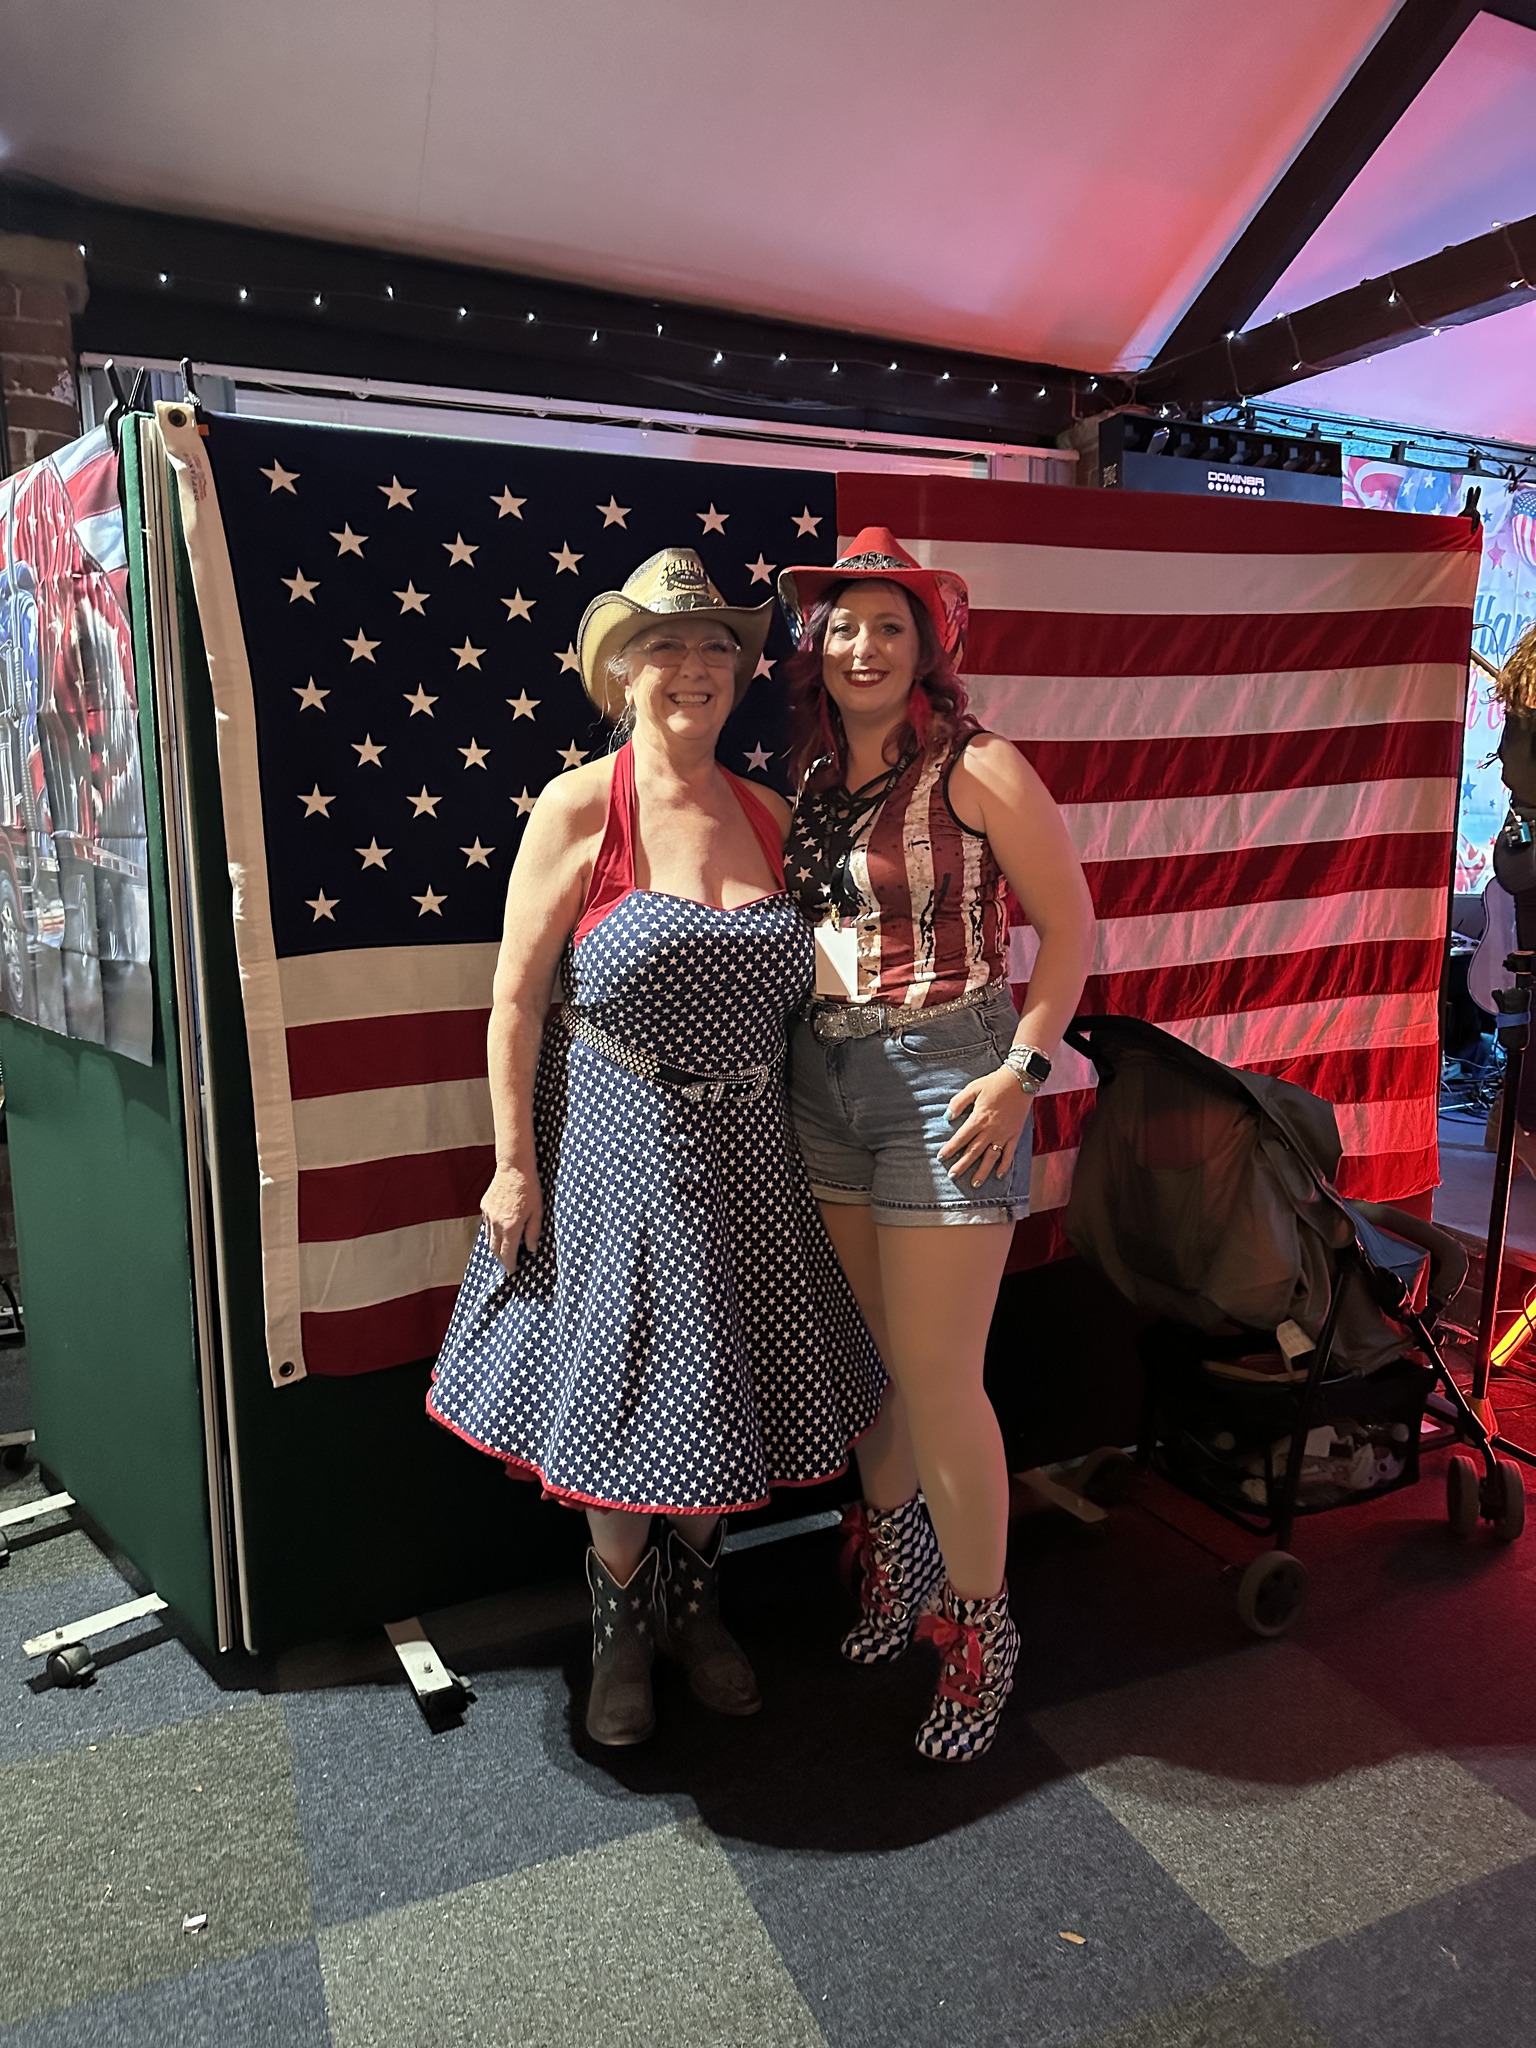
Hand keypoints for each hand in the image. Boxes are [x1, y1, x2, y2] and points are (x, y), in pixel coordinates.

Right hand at [481, 1161, 542, 1268]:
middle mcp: (496, 1223)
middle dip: (501, 1259)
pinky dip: (492, 1232)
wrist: (514, 1167)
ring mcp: (488, 1215)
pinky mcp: (484, 1207)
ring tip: (504, 1249)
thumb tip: (531, 1249)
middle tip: (509, 1263)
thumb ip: (533, 1232)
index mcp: (511, 1226)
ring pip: (489, 1238)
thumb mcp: (538, 1212)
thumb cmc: (530, 1189)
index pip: (507, 1254)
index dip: (510, 1265)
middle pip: (494, 1249)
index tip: (512, 1271)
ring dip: (496, 1246)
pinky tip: (500, 1231)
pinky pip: (487, 1225)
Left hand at [938, 1067, 1030, 1186]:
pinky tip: (998, 1175)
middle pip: (974, 1151)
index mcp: (979, 1118)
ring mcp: (1004, 1134)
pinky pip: (1009, 1153)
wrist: (1021, 1080)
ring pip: (991, 1157)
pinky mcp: (1015, 1134)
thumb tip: (947, 1116)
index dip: (950, 1148)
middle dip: (962, 1165)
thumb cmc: (995, 1083)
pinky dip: (1005, 1165)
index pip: (961, 1138)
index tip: (941, 1157)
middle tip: (952, 1176)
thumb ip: (959, 1102)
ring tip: (974, 1184)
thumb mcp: (973, 1088)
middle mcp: (991, 1130)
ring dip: (982, 1171)